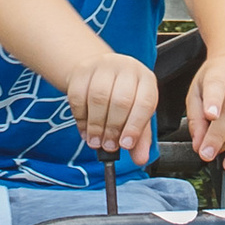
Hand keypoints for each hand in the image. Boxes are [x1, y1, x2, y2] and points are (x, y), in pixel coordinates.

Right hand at [62, 49, 161, 166]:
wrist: (101, 71)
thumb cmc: (123, 95)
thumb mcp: (136, 113)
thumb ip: (140, 138)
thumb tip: (140, 158)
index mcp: (146, 80)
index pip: (144, 103)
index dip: (134, 127)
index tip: (125, 145)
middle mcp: (127, 69)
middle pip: (121, 101)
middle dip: (112, 129)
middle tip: (108, 146)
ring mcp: (104, 66)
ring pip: (98, 97)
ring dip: (95, 125)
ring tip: (95, 141)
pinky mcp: (83, 70)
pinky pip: (78, 95)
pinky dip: (80, 117)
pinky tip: (85, 129)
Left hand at [186, 55, 224, 169]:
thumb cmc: (219, 77)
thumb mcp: (198, 89)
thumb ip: (195, 117)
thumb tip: (199, 143)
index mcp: (222, 71)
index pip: (218, 85)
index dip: (214, 101)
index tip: (209, 116)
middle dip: (218, 136)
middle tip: (206, 153)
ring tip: (217, 153)